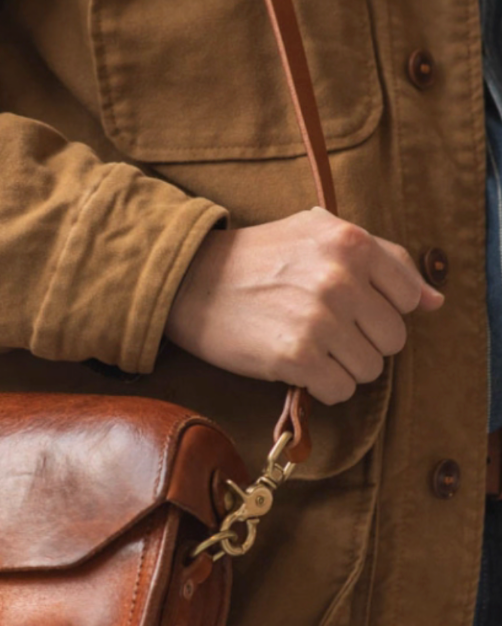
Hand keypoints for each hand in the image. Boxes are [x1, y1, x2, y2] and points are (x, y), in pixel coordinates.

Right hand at [166, 207, 443, 405]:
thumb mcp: (319, 234)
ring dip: (342, 367)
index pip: (408, 297)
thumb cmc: (258, 258)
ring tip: (309, 348)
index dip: (380, 309)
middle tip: (325, 332)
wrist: (190, 282)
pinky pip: (340, 390)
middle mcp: (341, 278)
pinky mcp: (296, 357)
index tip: (349, 308)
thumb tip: (435, 301)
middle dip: (363, 342)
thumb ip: (383, 260)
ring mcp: (320, 319)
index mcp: (352, 242)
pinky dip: (322, 388)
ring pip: (369, 370)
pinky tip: (298, 367)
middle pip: (392, 339)